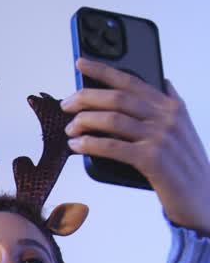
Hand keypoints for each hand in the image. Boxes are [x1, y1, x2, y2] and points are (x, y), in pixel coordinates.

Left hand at [62, 60, 209, 233]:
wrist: (204, 199)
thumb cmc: (188, 167)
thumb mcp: (184, 128)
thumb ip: (171, 105)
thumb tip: (160, 82)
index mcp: (172, 106)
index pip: (132, 81)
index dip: (103, 70)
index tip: (80, 63)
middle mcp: (166, 118)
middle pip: (117, 98)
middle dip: (86, 98)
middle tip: (66, 104)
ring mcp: (160, 138)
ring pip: (112, 120)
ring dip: (85, 122)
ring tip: (70, 128)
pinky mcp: (152, 160)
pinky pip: (113, 147)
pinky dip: (90, 144)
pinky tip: (77, 146)